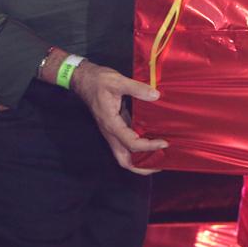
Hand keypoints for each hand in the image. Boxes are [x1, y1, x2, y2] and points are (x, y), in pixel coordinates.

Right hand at [69, 60, 168, 174]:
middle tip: (161, 163)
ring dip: (139, 159)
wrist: (83, 79)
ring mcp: (112, 130)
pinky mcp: (115, 126)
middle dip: (142, 167)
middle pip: (124, 160)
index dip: (149, 146)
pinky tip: (150, 139)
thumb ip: (136, 89)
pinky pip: (126, 142)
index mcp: (111, 124)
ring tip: (158, 157)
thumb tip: (155, 95)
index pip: (131, 144)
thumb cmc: (98, 81)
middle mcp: (111, 132)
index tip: (164, 143)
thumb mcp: (117, 81)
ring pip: (124, 154)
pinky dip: (138, 147)